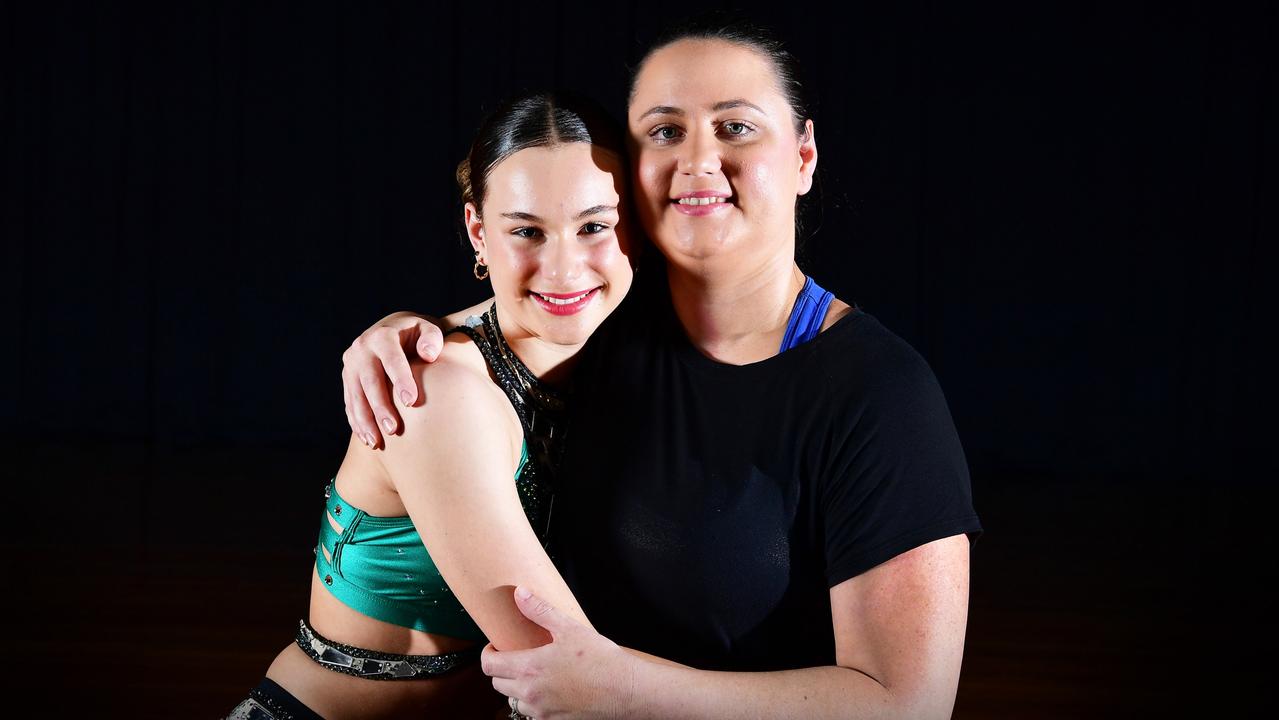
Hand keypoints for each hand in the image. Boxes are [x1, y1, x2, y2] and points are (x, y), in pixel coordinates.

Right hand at [341, 311, 443, 447]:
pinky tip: (367, 438)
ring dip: (365, 420)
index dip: (401, 380)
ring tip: (376, 442)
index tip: (411, 402)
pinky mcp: (347, 378)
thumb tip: (429, 355)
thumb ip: (432, 338)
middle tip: (393, 429)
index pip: (392, 359)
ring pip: (356, 395)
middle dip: (380, 407)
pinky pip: (350, 402)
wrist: (391, 331)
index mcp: (383, 336)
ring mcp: (351, 365)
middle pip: (370, 381)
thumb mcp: (427, 329)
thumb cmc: (417, 335)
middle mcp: (362, 349)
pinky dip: (357, 422)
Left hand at [483, 587, 638, 719]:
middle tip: (516, 656)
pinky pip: (533, 714)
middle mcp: (531, 693)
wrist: (626, 691)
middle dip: (502, 669)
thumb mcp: (570, 629)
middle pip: (497, 684)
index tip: (496, 646)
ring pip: (514, 701)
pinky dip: (535, 702)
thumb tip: (520, 595)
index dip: (488, 653)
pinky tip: (551, 690)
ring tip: (534, 674)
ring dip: (517, 688)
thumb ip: (540, 611)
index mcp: (530, 669)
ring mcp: (542, 711)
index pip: (489, 665)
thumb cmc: (602, 661)